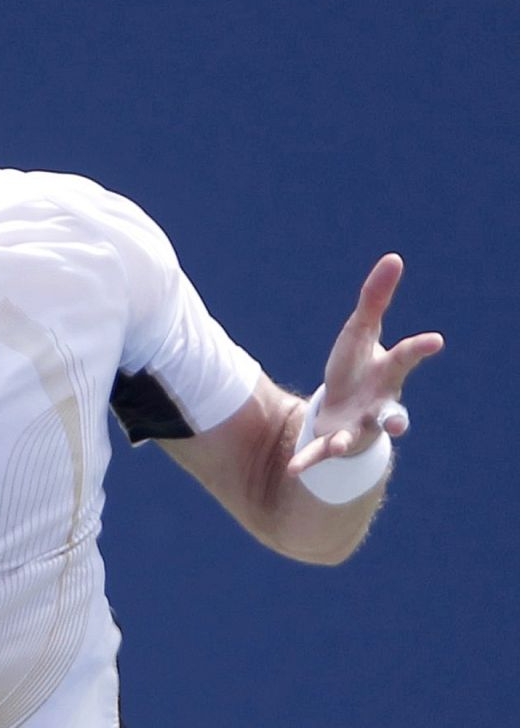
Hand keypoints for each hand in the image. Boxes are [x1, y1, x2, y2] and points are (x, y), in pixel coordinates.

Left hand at [289, 253, 443, 474]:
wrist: (345, 408)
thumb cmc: (357, 366)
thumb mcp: (361, 331)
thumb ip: (375, 298)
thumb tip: (394, 258)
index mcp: (386, 374)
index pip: (404, 359)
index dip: (418, 348)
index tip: (434, 340)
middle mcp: (379, 405)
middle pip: (391, 411)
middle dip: (396, 417)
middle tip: (399, 424)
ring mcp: (359, 427)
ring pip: (358, 438)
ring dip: (348, 442)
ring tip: (341, 446)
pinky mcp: (335, 442)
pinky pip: (321, 454)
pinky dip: (307, 461)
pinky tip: (293, 469)